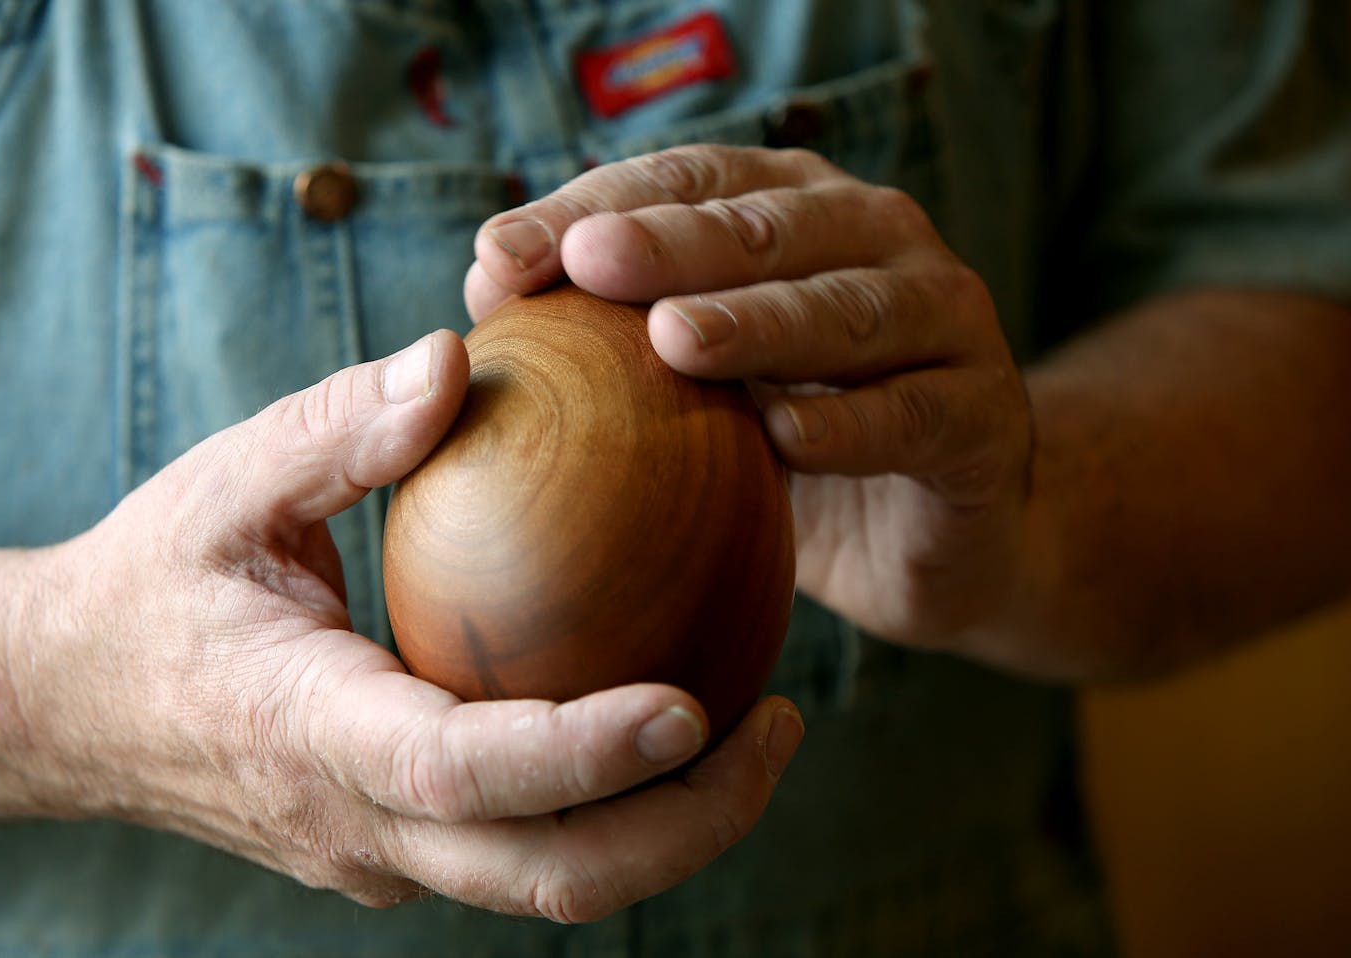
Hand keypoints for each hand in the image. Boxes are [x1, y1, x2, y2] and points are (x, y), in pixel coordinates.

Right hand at [4, 330, 801, 919]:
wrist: (71, 701)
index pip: (460, 771)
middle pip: (546, 876)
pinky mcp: (398, 850)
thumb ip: (341, 427)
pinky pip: (523, 847)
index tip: (691, 707)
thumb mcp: (229, 483)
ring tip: (756, 727)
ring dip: (670, 826)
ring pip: (550, 881)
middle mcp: (355, 823)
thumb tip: (455, 358)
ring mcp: (379, 855)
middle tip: (780, 724)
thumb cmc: (153, 583)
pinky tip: (667, 721)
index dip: (581, 756)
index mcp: (309, 733)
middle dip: (685, 824)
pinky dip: (611, 806)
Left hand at [469, 146, 1041, 673]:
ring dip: (759, 320)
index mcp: (801, 212)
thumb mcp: (700, 383)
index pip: (692, 184)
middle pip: (768, 228)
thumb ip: (612, 329)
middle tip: (586, 263)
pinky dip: (848, 423)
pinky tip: (783, 435)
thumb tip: (486, 282)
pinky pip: (913, 413)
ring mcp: (945, 320)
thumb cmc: (796, 443)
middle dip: (671, 243)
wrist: (935, 535)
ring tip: (672, 341)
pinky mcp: (984, 415)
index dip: (597, 205)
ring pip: (848, 308)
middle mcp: (880, 242)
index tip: (500, 255)